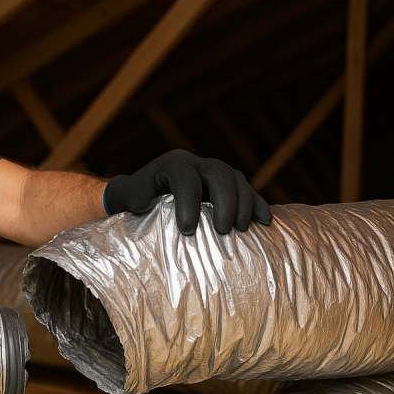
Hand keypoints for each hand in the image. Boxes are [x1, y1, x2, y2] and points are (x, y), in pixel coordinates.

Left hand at [105, 149, 270, 234]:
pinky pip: (248, 189)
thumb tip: (145, 206)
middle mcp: (195, 163)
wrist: (142, 193)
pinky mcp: (226, 186)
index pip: (185, 177)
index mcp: (172, 165)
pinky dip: (257, 204)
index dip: (189, 202)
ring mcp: (213, 173)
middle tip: (222, 230)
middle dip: (224, 201)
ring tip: (240, 229)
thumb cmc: (134, 199)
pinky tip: (264, 222)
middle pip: (218, 172)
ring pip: (236, 178)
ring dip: (244, 203)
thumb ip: (135, 198)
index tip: (188, 229)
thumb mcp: (128, 197)